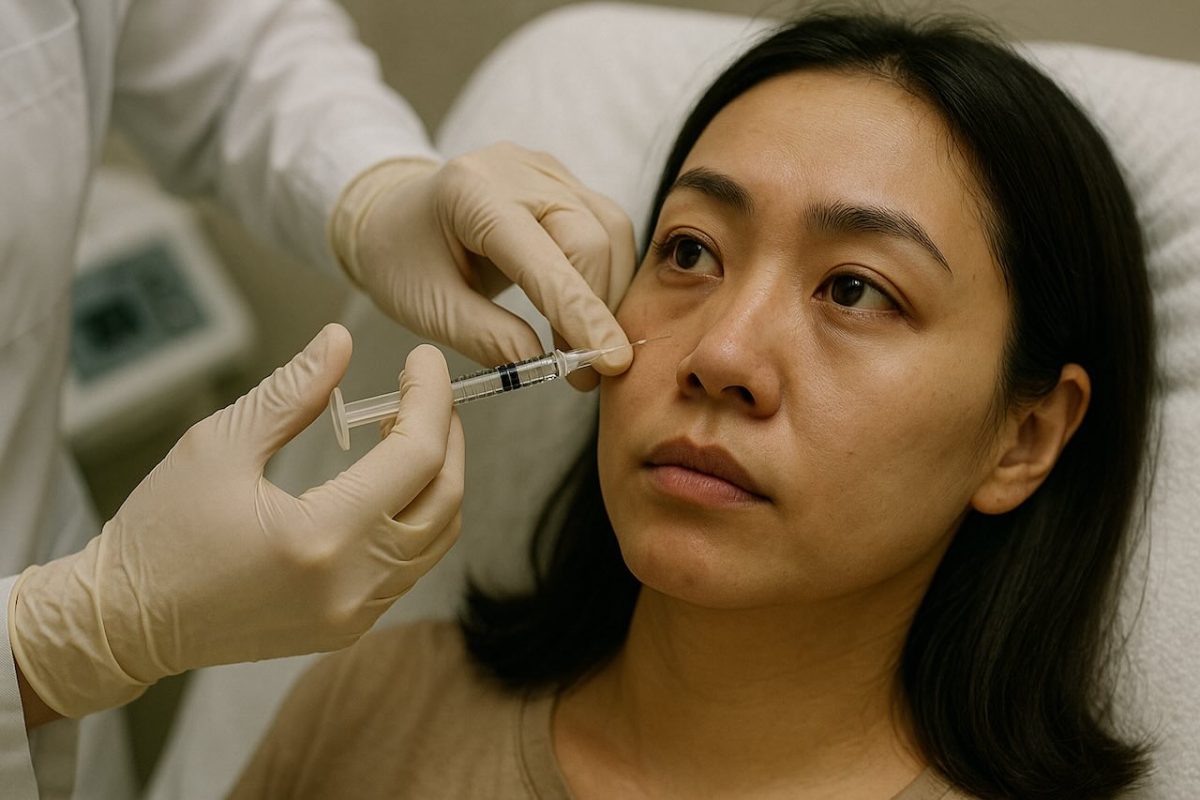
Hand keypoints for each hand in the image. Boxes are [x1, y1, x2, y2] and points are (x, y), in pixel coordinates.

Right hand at [9, 325, 463, 718]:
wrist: (122, 623)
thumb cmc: (159, 532)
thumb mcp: (219, 445)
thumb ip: (292, 392)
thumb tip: (341, 341)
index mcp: (320, 536)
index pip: (417, 456)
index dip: (432, 398)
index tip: (424, 360)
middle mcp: (350, 584)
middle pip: (446, 498)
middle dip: (448, 434)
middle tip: (424, 392)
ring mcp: (353, 613)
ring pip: (437, 537)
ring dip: (437, 477)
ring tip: (402, 431)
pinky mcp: (346, 627)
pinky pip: (410, 567)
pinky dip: (415, 517)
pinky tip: (385, 482)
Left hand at [330, 142, 636, 389]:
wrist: (393, 214)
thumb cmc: (403, 260)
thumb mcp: (429, 307)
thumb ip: (486, 336)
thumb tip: (544, 363)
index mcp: (472, 194)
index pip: (543, 258)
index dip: (580, 314)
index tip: (609, 362)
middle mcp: (518, 170)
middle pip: (589, 239)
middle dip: (595, 310)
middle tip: (583, 371)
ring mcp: (547, 170)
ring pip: (610, 232)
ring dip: (608, 296)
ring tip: (586, 345)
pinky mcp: (565, 181)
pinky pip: (608, 227)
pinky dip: (607, 276)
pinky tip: (590, 312)